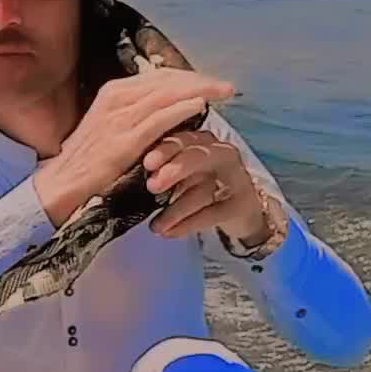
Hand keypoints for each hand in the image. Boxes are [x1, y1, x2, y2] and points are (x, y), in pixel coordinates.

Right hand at [34, 70, 235, 226]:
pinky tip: (201, 106)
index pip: (159, 77)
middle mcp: (116, 98)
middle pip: (168, 80)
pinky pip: (159, 119)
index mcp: (113, 94)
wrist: (60, 187)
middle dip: (201, 81)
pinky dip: (182, 110)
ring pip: (167, 95)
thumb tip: (166, 113)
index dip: (189, 77)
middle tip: (227, 87)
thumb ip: (134, 118)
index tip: (212, 83)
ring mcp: (118, 118)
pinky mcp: (123, 141)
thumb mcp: (109, 130)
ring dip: (200, 91)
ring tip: (224, 93)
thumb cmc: (86, 164)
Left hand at [144, 129, 272, 244]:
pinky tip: (169, 232)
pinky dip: (188, 224)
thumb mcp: (182, 173)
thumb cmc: (203, 185)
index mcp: (202, 141)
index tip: (147, 163)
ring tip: (155, 226)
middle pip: (198, 157)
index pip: (183, 139)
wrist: (241, 209)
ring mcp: (235, 178)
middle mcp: (221, 154)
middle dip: (174, 170)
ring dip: (176, 209)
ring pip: (203, 190)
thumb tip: (130, 177)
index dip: (165, 149)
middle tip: (152, 186)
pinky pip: (212, 214)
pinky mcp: (241, 203)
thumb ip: (163, 169)